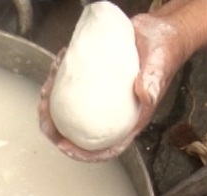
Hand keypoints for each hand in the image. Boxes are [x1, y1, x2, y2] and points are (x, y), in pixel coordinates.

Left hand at [38, 13, 184, 162]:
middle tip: (43, 112)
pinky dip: (59, 81)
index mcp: (129, 120)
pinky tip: (56, 68)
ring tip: (44, 91)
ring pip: (69, 112)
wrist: (159, 32)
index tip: (64, 147)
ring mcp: (100, 98)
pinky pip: (71, 88)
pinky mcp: (92, 82)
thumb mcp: (160, 66)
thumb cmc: (163, 52)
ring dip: (51, 106)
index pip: (106, 147)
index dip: (83, 153)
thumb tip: (144, 95)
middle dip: (55, 129)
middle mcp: (111, 113)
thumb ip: (153, 83)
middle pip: (79, 133)